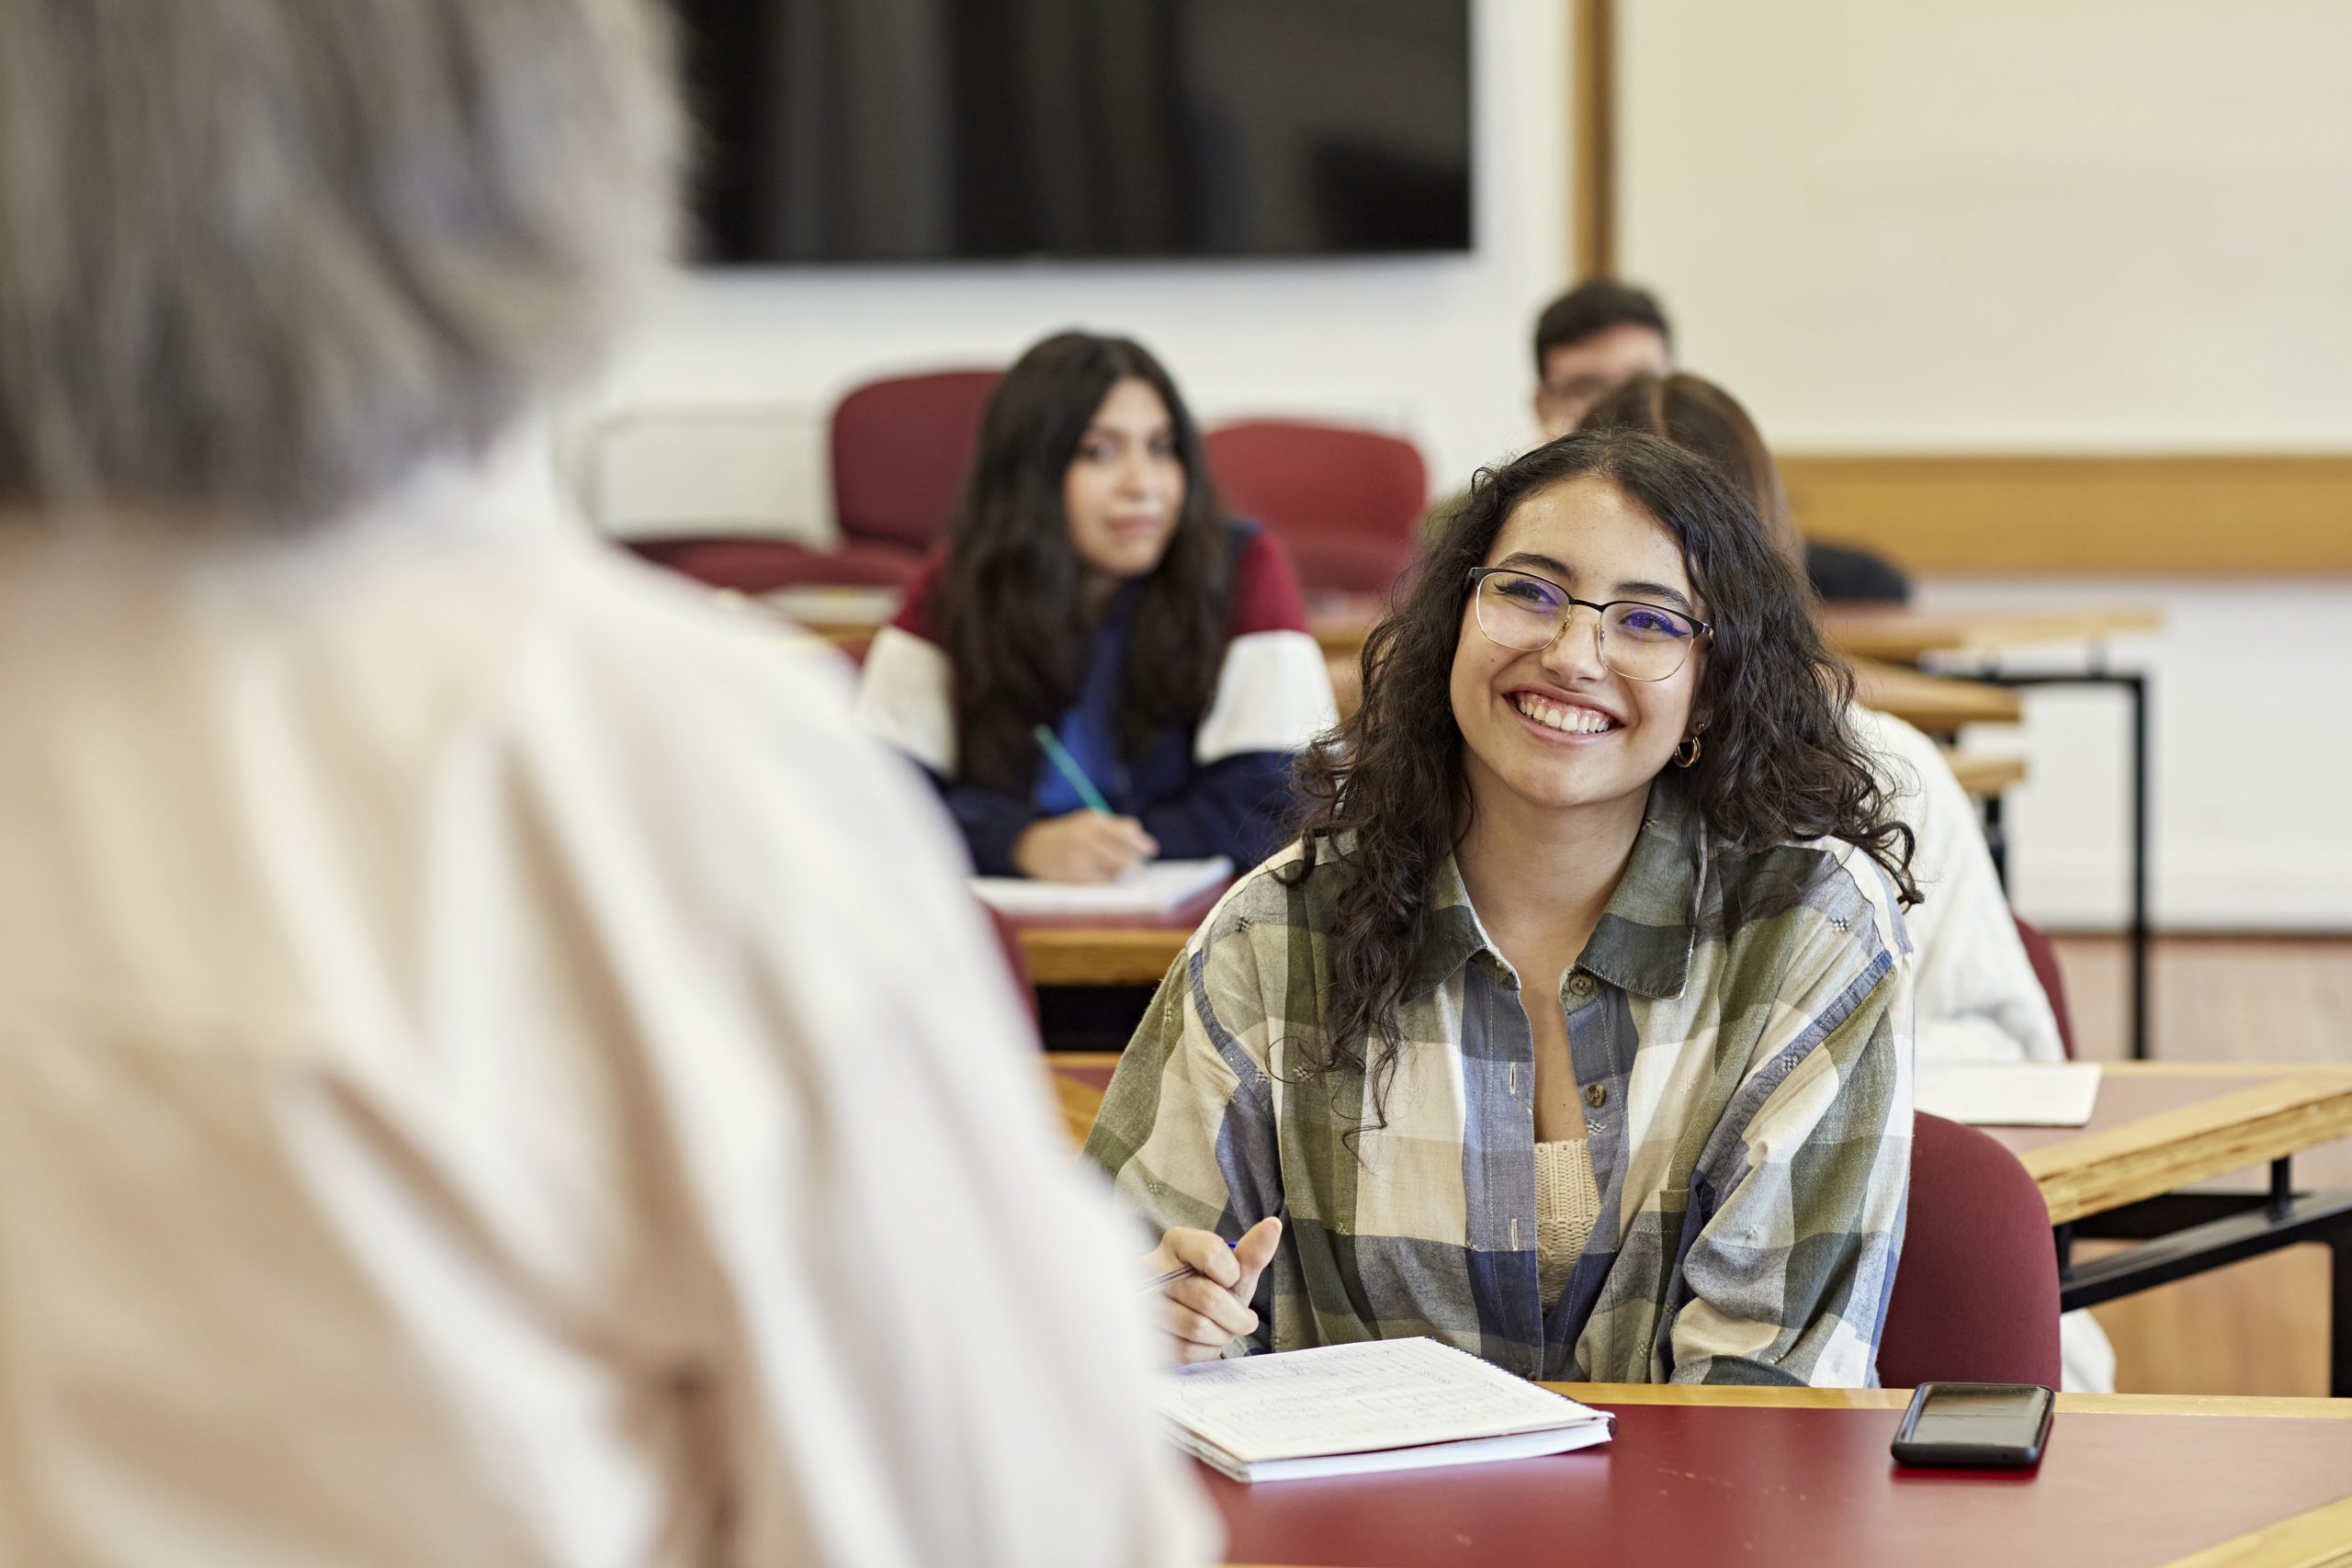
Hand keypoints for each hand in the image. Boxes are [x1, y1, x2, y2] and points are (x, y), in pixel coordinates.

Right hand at [1013, 811, 1156, 882]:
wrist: (1034, 847)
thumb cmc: (1071, 834)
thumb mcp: (1090, 822)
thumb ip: (1116, 829)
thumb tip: (1145, 847)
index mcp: (1093, 820)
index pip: (1126, 831)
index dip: (1142, 842)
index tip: (1151, 850)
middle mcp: (1087, 837)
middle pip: (1125, 853)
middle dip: (1135, 861)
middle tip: (1137, 866)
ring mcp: (1080, 857)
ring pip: (1116, 869)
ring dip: (1122, 871)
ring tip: (1121, 870)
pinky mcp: (1074, 875)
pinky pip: (1103, 881)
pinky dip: (1108, 880)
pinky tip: (1105, 876)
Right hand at [1147, 1217, 1282, 1363]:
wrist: (1181, 1321)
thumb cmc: (1210, 1291)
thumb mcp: (1233, 1273)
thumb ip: (1252, 1253)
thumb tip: (1274, 1225)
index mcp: (1177, 1243)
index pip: (1211, 1253)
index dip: (1232, 1275)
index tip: (1231, 1281)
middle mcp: (1151, 1268)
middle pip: (1209, 1297)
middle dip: (1236, 1317)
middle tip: (1240, 1321)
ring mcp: (1140, 1302)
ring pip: (1196, 1327)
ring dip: (1220, 1336)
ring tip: (1219, 1330)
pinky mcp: (1141, 1335)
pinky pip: (1183, 1350)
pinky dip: (1204, 1351)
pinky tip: (1202, 1342)